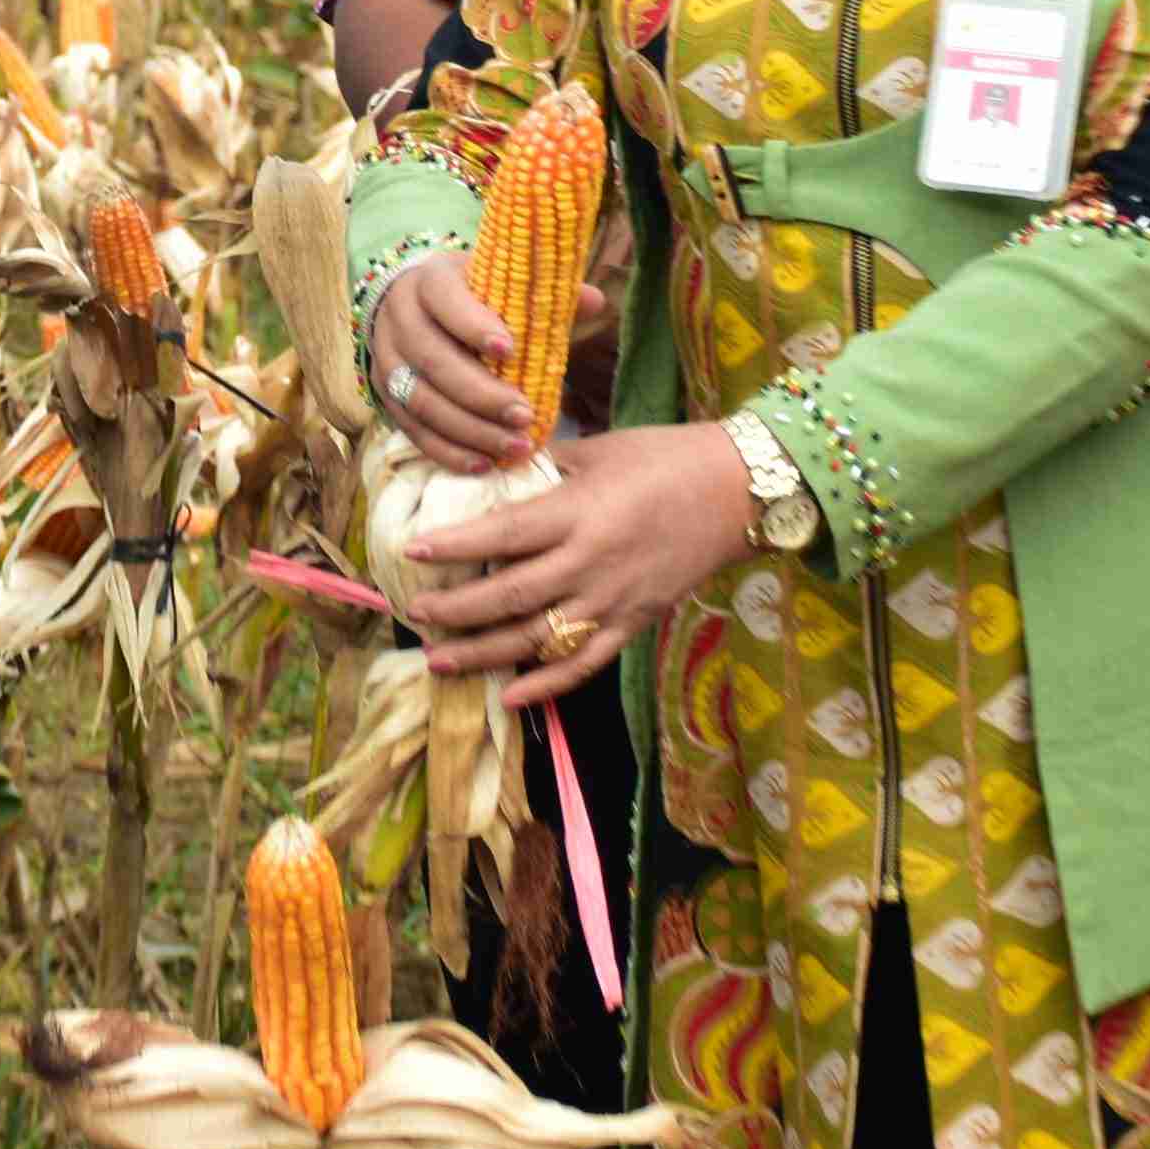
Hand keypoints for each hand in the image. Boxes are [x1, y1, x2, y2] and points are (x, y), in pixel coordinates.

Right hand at [366, 252, 538, 470]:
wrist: (413, 306)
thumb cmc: (469, 296)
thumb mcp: (498, 282)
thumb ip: (545, 293)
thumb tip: (595, 301)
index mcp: (429, 281)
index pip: (446, 300)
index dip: (474, 325)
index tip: (512, 350)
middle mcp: (400, 318)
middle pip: (433, 360)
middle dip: (481, 394)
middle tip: (525, 416)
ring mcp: (387, 360)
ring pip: (421, 401)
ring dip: (470, 430)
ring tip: (515, 446)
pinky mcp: (385, 397)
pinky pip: (413, 430)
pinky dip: (448, 451)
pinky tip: (484, 463)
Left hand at [403, 420, 752, 708]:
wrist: (736, 492)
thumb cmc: (664, 458)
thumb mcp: (597, 451)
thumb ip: (542, 468)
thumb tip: (489, 467)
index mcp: (578, 512)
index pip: (503, 534)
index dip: (455, 546)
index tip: (413, 552)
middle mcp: (591, 562)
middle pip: (511, 595)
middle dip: (456, 610)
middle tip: (415, 616)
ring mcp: (613, 600)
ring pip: (538, 638)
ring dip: (484, 655)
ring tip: (438, 661)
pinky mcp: (634, 623)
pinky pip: (585, 664)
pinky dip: (547, 685)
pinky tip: (510, 697)